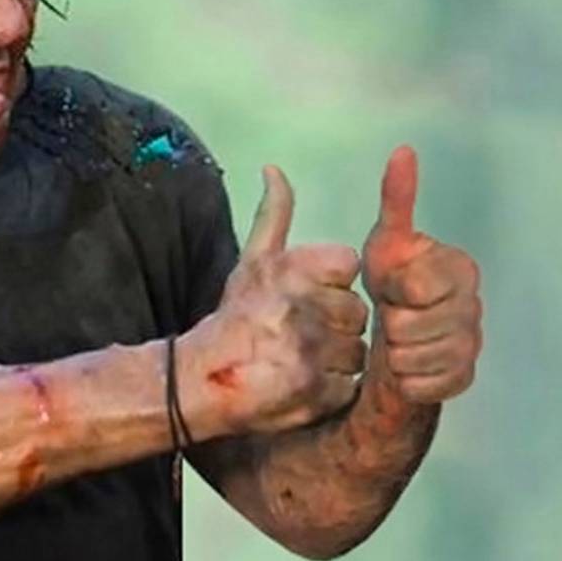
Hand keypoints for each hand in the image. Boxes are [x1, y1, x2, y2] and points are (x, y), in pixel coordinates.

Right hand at [180, 166, 369, 437]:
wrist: (203, 381)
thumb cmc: (236, 317)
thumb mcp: (252, 259)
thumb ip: (274, 214)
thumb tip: (274, 168)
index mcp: (295, 269)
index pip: (348, 264)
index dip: (330, 283)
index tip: (304, 297)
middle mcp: (306, 307)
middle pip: (356, 310)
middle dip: (334, 322)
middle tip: (298, 332)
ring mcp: (314, 352)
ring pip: (358, 349)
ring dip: (337, 356)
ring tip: (301, 358)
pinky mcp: (321, 392)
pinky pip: (351, 382)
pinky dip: (333, 386)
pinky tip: (305, 382)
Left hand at [362, 146, 482, 403]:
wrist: (390, 337)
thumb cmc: (389, 283)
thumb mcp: (385, 243)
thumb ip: (396, 199)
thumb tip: (403, 150)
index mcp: (461, 268)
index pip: (418, 285)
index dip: (393, 289)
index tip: (390, 286)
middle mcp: (475, 304)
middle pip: (414, 323)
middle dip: (391, 322)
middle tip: (391, 316)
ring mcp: (474, 343)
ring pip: (417, 356)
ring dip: (395, 352)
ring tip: (397, 340)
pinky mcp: (464, 378)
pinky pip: (425, 385)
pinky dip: (406, 380)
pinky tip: (406, 367)